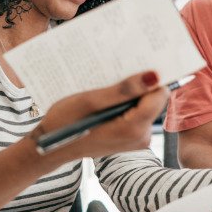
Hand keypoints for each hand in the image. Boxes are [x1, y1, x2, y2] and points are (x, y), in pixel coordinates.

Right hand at [33, 70, 167, 161]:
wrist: (51, 147)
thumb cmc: (65, 122)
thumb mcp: (91, 101)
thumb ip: (124, 90)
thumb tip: (154, 76)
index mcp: (134, 129)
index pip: (159, 94)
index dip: (150, 78)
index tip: (136, 65)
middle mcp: (141, 137)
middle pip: (153, 100)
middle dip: (138, 86)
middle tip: (116, 76)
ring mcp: (137, 139)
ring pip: (144, 106)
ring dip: (129, 94)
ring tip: (108, 88)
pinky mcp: (131, 138)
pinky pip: (136, 114)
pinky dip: (125, 104)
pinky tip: (107, 99)